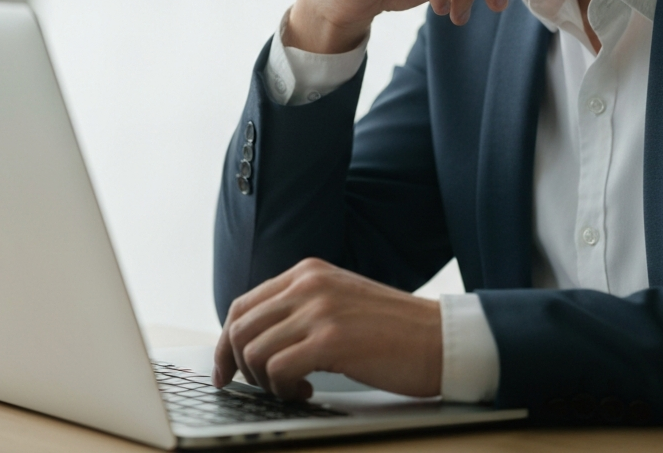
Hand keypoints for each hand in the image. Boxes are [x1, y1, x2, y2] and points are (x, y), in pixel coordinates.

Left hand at [212, 258, 441, 400]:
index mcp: (308, 271)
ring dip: (264, 381)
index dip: (226, 341)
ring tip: (291, 389)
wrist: (437, 337)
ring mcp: (320, 308)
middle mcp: (309, 282)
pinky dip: (283, 389)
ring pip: (254, 350)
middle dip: (236, 365)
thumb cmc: (391, 329)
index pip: (244, 303)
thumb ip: (301, 308)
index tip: (225, 370)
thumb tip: (255, 341)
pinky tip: (306, 391)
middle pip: (240, 326)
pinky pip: (278, 369)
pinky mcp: (332, 339)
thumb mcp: (339, 301)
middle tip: (251, 388)